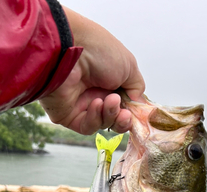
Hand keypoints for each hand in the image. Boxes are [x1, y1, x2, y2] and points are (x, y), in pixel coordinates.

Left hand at [40, 7, 144, 134]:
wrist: (69, 49)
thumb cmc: (99, 51)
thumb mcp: (129, 66)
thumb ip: (137, 88)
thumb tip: (138, 104)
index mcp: (110, 82)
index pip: (124, 106)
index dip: (132, 113)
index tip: (137, 114)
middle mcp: (95, 94)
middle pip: (115, 119)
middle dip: (123, 119)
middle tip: (125, 113)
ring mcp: (81, 106)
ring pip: (103, 124)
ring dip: (110, 114)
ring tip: (110, 100)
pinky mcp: (68, 116)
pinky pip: (87, 126)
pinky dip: (95, 118)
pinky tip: (96, 103)